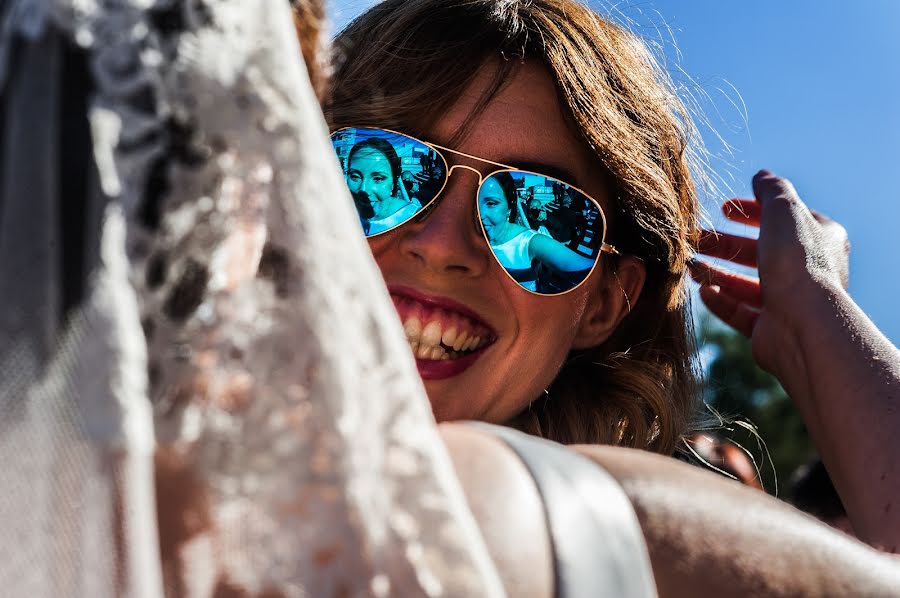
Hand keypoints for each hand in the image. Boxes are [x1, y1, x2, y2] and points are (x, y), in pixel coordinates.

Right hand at [691, 170, 849, 374]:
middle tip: (696, 237)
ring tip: (690, 264)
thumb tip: (761, 175)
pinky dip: (719, 300)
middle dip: (725, 243)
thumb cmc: (798, 261)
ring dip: (717, 272)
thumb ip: (772, 190)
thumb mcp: (785, 210)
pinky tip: (703, 289)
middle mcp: (806, 271)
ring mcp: (788, 302)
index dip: (752, 210)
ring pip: (745, 284)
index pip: (782, 220)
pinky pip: (739, 311)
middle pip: (758, 252)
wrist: (803, 322)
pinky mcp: (769, 329)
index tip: (723, 207)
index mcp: (819, 240)